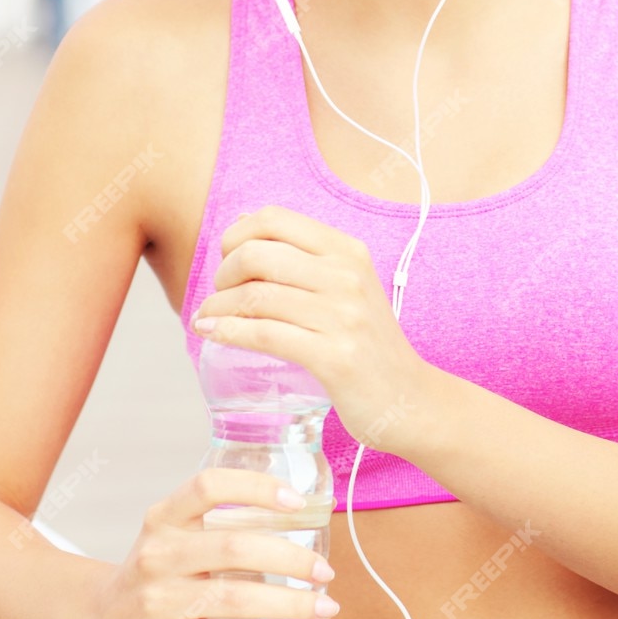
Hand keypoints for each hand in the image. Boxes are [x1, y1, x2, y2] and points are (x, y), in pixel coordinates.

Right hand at [85, 467, 338, 618]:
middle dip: (290, 559)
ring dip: (290, 602)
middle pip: (234, 547)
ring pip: (235, 597)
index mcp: (164, 519)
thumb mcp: (172, 538)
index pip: (208, 486)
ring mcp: (158, 600)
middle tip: (324, 572)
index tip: (297, 500)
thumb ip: (220, 526)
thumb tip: (301, 519)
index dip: (255, 487)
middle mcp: (158, 554)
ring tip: (324, 607)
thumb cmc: (155, 576)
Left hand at [193, 205, 433, 458]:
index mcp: (348, 251)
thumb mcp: (348, 286)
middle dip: (223, 273)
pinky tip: (211, 333)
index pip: (274, 219)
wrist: (410, 399)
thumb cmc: (367, 343)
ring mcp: (342, 317)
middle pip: (257, 254)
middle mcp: (347, 276)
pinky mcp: (334, 357)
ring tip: (207, 317)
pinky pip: (263, 335)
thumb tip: (243, 223)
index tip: (227, 260)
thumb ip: (304, 257)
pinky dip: (226, 332)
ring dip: (217, 306)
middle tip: (219, 294)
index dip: (236, 235)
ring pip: (255, 296)